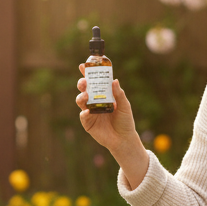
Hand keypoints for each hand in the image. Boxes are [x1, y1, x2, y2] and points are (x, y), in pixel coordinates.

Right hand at [76, 67, 148, 184]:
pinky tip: (87, 112)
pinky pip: (83, 117)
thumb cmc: (125, 121)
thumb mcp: (125, 106)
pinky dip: (84, 114)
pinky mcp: (88, 123)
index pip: (94, 82)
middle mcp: (94, 102)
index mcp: (103, 95)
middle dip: (82, 84)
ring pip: (80, 101)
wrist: (124, 139)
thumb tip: (114, 80)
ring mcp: (90, 112)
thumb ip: (119, 94)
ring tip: (85, 96)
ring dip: (81, 97)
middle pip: (84, 90)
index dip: (87, 74)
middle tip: (84, 82)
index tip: (82, 66)